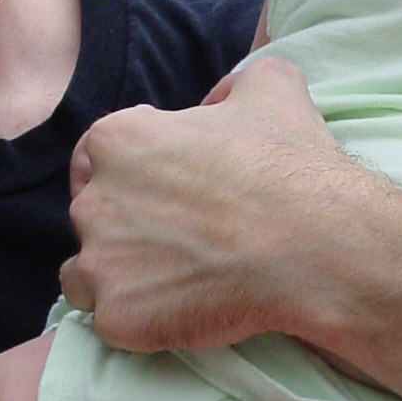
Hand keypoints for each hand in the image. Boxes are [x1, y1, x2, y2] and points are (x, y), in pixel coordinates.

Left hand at [58, 57, 346, 353]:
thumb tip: (220, 100)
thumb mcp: (271, 87)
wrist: (317, 247)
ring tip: (168, 280)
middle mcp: (94, 199)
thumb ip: (234, 81)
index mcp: (118, 140)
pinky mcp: (118, 316)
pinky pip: (108, 319)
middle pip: (92, 214)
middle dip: (125, 224)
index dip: (130, 173)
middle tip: (178, 238)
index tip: (165, 191)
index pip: (96, 155)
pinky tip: (174, 311)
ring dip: (116, 274)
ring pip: (85, 270)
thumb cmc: (291, 166)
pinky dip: (133, 317)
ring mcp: (101, 262)